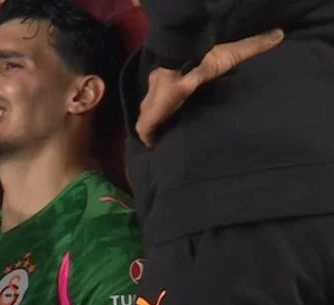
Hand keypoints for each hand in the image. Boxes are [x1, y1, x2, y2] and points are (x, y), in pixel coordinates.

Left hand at [136, 29, 284, 147]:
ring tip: (167, 147)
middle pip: (161, 112)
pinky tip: (155, 150)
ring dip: (157, 132)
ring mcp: (153, 108)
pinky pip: (144, 133)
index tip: (185, 116)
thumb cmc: (203, 61)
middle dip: (166, 122)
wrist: (182, 64)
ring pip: (150, 123)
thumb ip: (252, 47)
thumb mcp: (231, 56)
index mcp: (177, 85)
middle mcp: (162, 97)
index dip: (177, 106)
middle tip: (176, 136)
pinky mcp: (148, 118)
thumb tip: (278, 35)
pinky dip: (148, 141)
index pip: (174, 98)